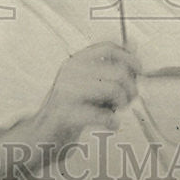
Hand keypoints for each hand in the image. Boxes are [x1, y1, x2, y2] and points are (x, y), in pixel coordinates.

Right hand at [30, 42, 139, 162]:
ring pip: (113, 90)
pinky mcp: (66, 113)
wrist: (42, 134)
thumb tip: (134, 45)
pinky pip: (102, 115)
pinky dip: (113, 122)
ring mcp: (67, 91)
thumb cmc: (70, 108)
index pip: (108, 48)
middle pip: (117, 72)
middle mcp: (71, 71)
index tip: (138, 70)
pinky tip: (110, 124)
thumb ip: (111, 64)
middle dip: (130, 89)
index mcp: (76, 61)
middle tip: (127, 101)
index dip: (129, 58)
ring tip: (116, 112)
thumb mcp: (90, 82)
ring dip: (122, 104)